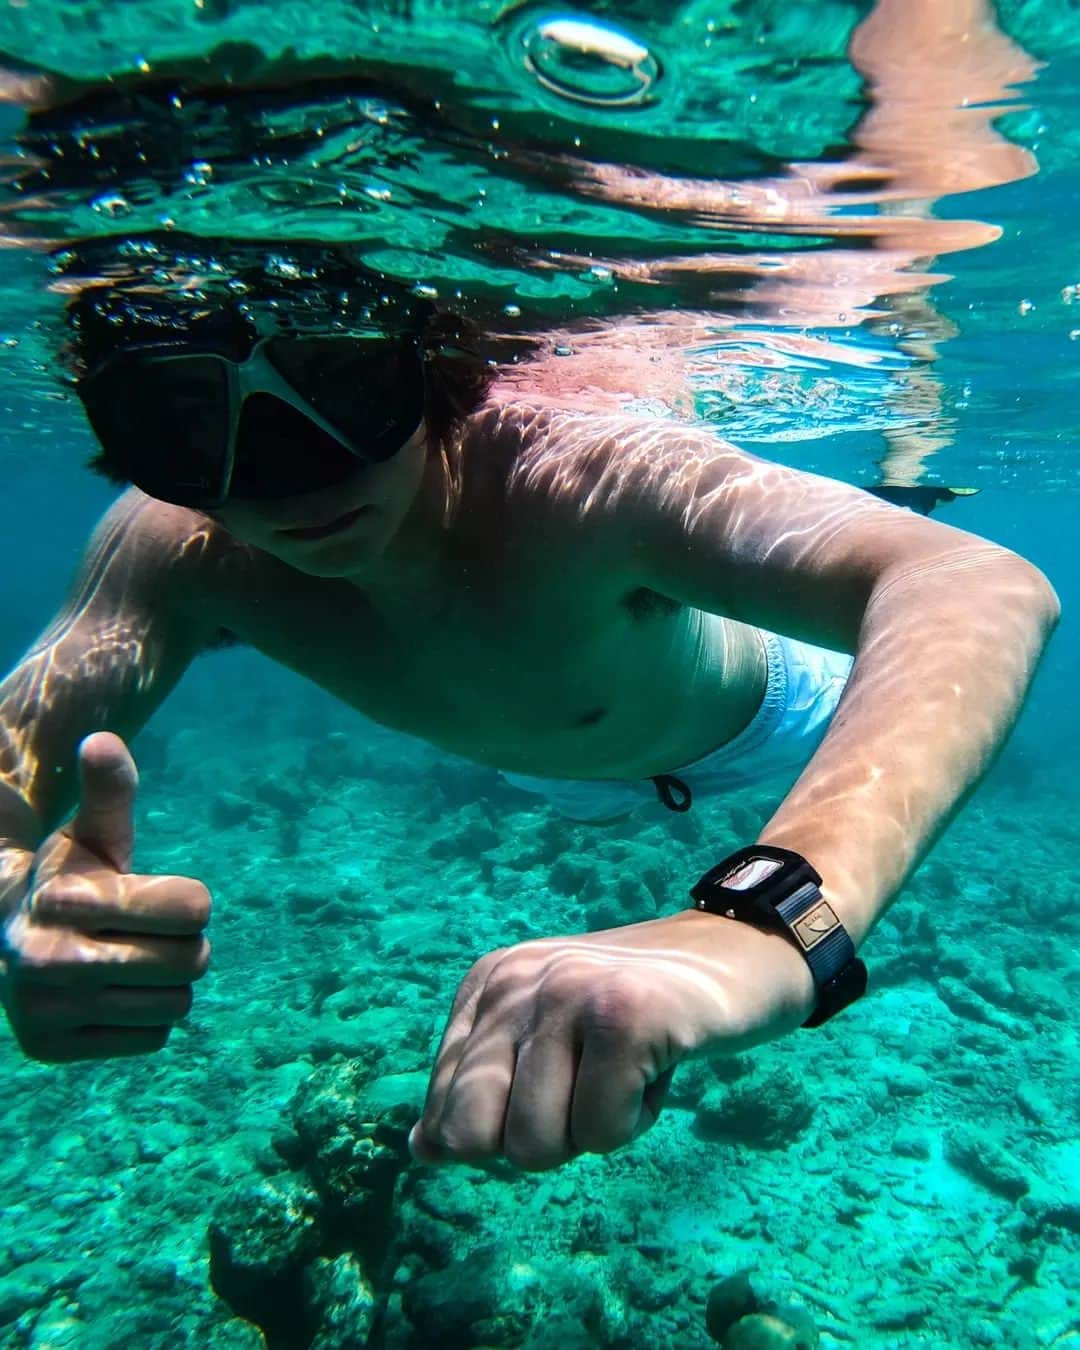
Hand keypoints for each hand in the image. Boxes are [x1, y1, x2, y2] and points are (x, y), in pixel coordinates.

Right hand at [0, 732, 210, 1061]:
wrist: (5, 938)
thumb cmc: (71, 877)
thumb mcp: (91, 833)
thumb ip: (108, 791)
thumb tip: (102, 741)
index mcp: (62, 898)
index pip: (193, 908)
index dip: (188, 900)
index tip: (158, 896)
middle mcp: (46, 959)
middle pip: (192, 959)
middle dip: (184, 943)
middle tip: (147, 933)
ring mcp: (45, 1010)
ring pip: (176, 1003)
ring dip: (166, 982)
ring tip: (128, 961)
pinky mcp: (51, 1048)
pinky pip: (153, 1036)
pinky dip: (144, 1016)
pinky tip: (111, 993)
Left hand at [410, 909, 815, 1170]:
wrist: (742, 951)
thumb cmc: (641, 1008)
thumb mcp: (546, 1037)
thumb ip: (481, 1085)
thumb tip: (419, 1151)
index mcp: (488, 983)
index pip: (444, 1113)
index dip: (506, 1131)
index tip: (563, 1081)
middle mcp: (516, 980)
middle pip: (475, 1138)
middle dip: (538, 1142)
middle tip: (591, 1087)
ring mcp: (569, 992)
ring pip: (536, 1146)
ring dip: (595, 1128)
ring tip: (629, 1066)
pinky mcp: (626, 1016)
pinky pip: (602, 1135)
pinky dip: (637, 1119)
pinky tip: (661, 1063)